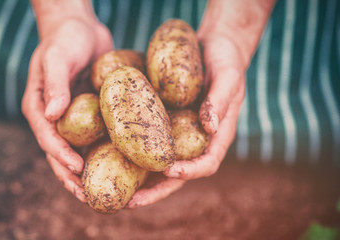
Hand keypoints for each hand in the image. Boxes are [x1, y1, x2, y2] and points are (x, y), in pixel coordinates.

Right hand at [22, 9, 112, 201]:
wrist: (79, 26)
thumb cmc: (64, 39)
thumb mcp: (57, 58)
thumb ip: (54, 85)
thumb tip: (52, 115)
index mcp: (39, 108)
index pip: (48, 138)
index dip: (61, 156)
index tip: (78, 170)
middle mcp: (54, 118)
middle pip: (60, 154)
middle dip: (72, 177)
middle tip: (88, 197)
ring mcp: (72, 118)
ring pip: (78, 151)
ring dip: (88, 172)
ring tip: (102, 192)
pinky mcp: (89, 114)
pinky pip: (95, 137)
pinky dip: (104, 153)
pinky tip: (120, 166)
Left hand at [128, 33, 244, 207]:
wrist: (214, 46)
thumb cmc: (227, 60)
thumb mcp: (229, 76)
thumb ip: (221, 100)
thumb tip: (210, 127)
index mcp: (217, 136)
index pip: (206, 164)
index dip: (189, 172)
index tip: (170, 172)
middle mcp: (196, 140)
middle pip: (178, 174)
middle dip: (156, 190)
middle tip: (132, 202)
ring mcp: (180, 133)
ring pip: (160, 163)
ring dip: (141, 180)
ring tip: (115, 188)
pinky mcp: (165, 123)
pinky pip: (149, 142)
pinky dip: (133, 152)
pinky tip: (110, 154)